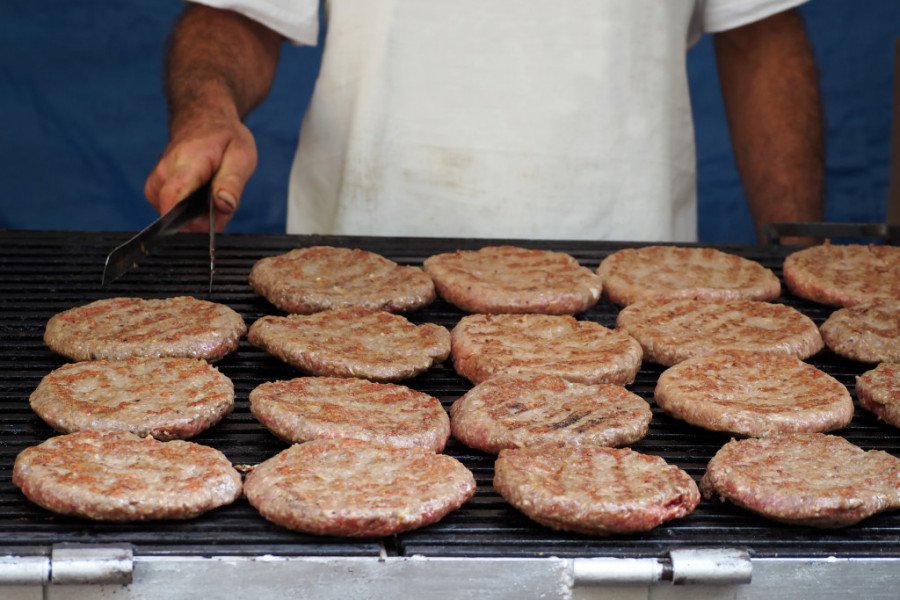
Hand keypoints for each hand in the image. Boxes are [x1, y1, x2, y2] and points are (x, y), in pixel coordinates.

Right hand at [144, 111, 256, 232]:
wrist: (203, 120)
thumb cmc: (224, 138)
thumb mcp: (241, 156)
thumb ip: (232, 182)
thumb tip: (225, 205)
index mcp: (185, 164)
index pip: (173, 199)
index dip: (190, 223)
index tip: (210, 226)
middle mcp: (163, 175)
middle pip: (178, 216)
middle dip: (205, 220)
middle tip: (224, 202)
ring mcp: (156, 184)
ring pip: (178, 218)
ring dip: (201, 216)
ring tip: (215, 193)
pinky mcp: (155, 192)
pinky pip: (175, 213)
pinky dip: (193, 211)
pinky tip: (204, 196)